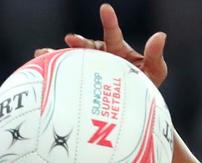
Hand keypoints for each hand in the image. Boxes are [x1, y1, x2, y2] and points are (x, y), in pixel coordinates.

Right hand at [35, 3, 166, 87]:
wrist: (136, 113)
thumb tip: (161, 35)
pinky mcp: (80, 85)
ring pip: (71, 59)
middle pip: (88, 46)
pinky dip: (51, 73)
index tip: (106, 9)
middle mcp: (100, 57)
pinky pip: (65, 77)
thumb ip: (155, 55)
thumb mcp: (154, 72)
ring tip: (43, 53)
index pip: (112, 34)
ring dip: (57, 54)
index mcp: (117, 50)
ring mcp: (89, 70)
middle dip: (79, 41)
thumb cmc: (147, 89)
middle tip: (70, 39)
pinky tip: (40, 71)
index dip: (109, 21)